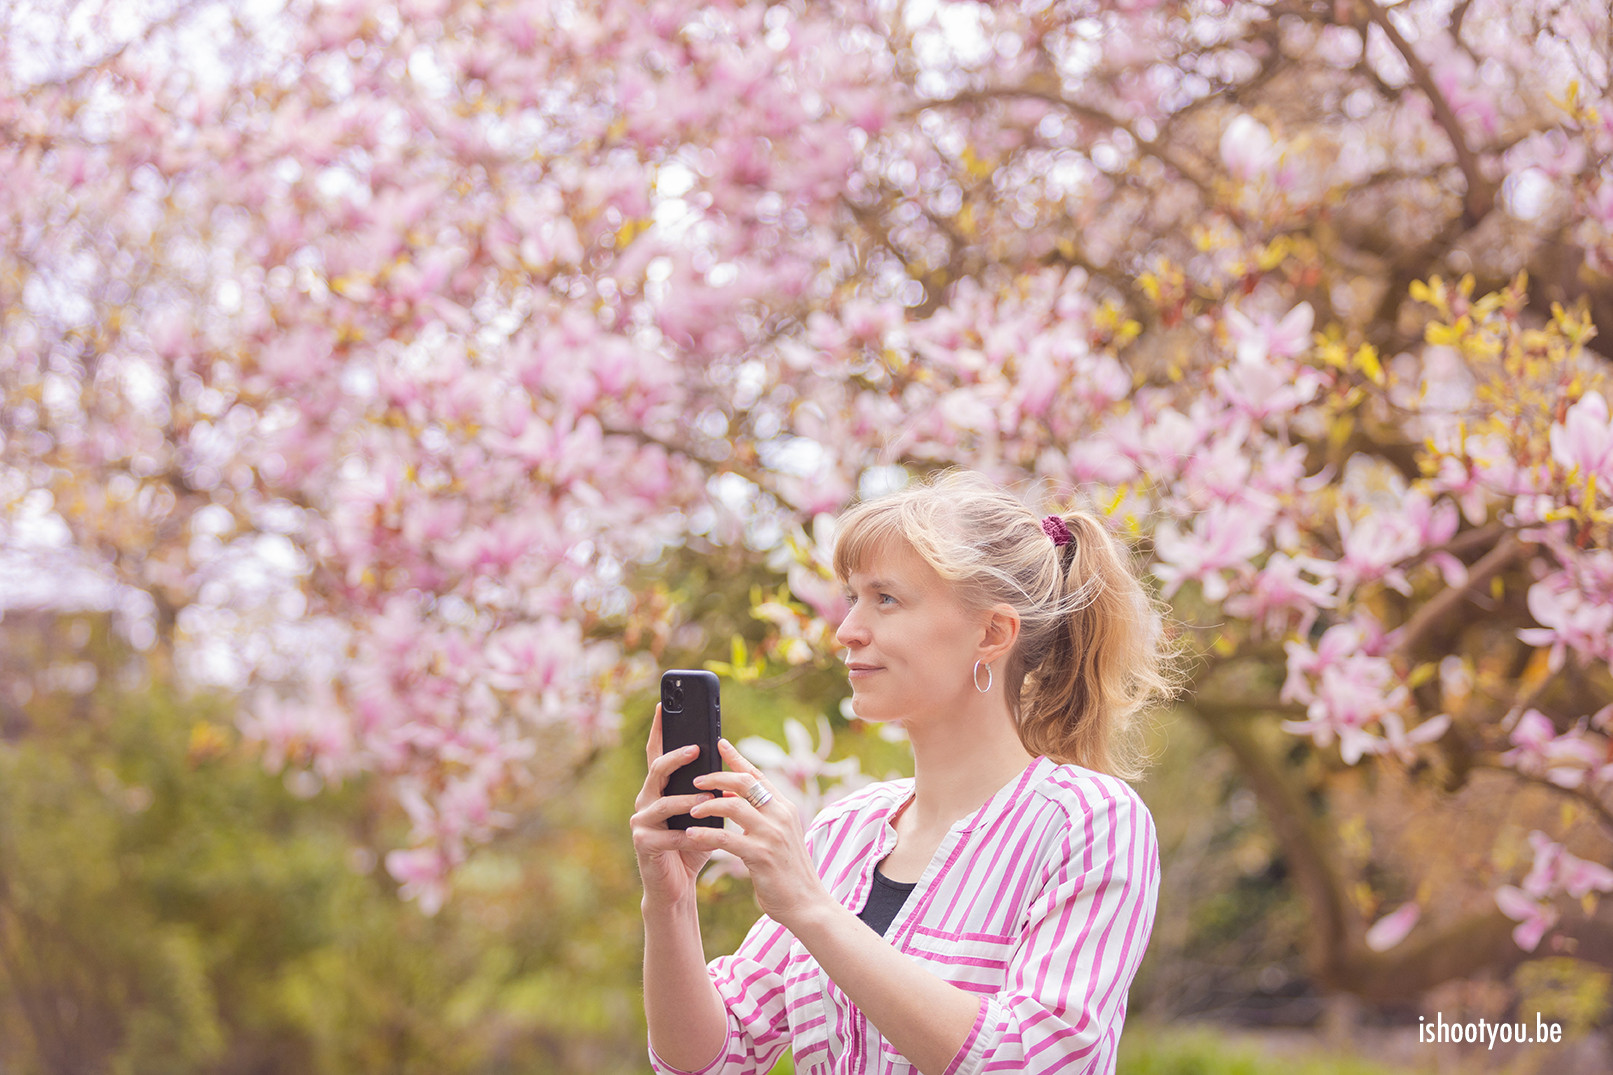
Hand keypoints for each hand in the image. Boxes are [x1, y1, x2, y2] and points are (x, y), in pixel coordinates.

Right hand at [631, 703, 718, 906]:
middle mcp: (645, 800)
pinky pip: (668, 835)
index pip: (658, 753)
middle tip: (697, 748)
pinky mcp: (644, 844)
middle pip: (657, 769)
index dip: (660, 729)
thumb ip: (710, 792)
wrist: (675, 887)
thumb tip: (730, 768)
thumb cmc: (692, 845)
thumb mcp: (704, 814)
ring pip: (663, 802)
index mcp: (659, 789)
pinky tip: (704, 837)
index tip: (663, 704)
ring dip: (688, 800)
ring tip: (709, 800)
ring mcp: (641, 822)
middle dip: (677, 757)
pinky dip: (688, 835)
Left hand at [684, 738, 830, 930]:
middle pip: (744, 783)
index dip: (737, 757)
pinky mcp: (761, 856)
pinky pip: (727, 839)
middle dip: (717, 778)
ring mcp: (772, 835)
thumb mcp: (778, 836)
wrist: (807, 904)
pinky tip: (691, 835)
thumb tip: (730, 797)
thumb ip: (760, 815)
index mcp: (785, 807)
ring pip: (733, 807)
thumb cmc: (787, 870)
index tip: (720, 743)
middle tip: (695, 780)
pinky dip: (706, 835)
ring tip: (691, 809)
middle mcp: (781, 815)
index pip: (758, 774)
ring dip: (707, 806)